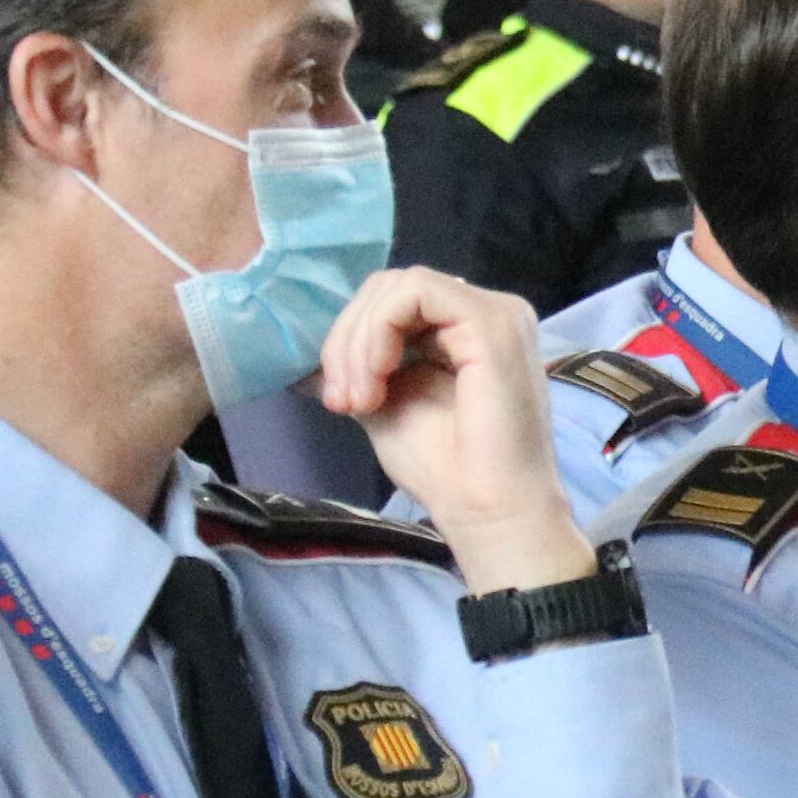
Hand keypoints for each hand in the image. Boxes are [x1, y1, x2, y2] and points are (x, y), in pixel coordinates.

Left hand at [313, 268, 595, 594]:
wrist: (488, 510)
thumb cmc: (446, 470)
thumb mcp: (383, 406)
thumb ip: (357, 371)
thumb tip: (303, 362)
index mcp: (465, 331)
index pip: (392, 301)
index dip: (350, 338)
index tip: (339, 399)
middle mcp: (486, 313)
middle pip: (389, 288)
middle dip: (347, 339)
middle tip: (343, 400)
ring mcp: (495, 313)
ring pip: (398, 286)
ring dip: (360, 339)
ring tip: (359, 397)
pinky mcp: (491, 321)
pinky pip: (415, 292)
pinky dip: (380, 330)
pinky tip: (379, 376)